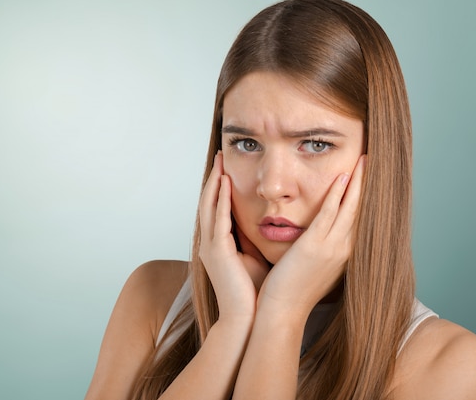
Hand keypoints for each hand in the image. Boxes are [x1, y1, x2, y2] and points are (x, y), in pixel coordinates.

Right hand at [199, 152, 270, 321]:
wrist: (246, 318)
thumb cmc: (254, 291)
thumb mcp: (254, 256)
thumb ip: (254, 238)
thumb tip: (268, 221)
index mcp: (218, 245)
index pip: (216, 209)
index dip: (219, 187)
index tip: (227, 168)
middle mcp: (210, 243)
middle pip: (208, 202)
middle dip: (213, 178)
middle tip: (220, 156)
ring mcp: (210, 247)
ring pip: (208, 205)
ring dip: (214, 182)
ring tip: (220, 162)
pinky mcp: (217, 252)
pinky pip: (218, 219)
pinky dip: (220, 199)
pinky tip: (225, 182)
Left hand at [258, 155, 365, 315]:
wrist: (283, 311)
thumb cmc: (293, 289)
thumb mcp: (314, 266)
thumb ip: (320, 248)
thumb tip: (319, 235)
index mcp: (344, 254)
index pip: (361, 219)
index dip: (367, 196)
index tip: (371, 177)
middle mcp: (344, 250)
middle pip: (362, 209)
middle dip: (368, 183)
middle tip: (373, 160)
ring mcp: (331, 248)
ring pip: (350, 207)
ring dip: (358, 182)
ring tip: (364, 160)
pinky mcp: (315, 246)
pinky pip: (330, 214)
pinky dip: (338, 195)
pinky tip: (343, 177)